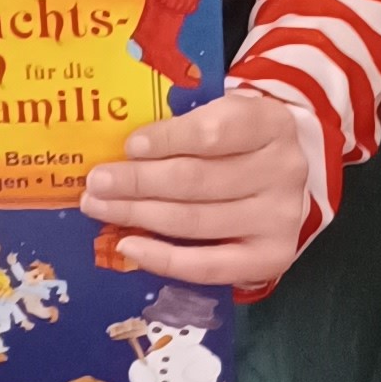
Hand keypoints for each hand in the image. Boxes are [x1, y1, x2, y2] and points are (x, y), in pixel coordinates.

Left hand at [81, 92, 312, 286]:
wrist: (282, 178)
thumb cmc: (239, 141)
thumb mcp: (223, 116)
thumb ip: (184, 127)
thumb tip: (122, 154)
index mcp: (272, 123)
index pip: (213, 132)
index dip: (167, 139)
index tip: (129, 146)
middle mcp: (284, 170)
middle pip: (197, 179)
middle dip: (138, 182)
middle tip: (96, 182)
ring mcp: (280, 218)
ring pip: (195, 220)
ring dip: (139, 215)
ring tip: (100, 208)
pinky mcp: (270, 258)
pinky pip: (207, 265)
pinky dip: (163, 258)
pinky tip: (129, 245)